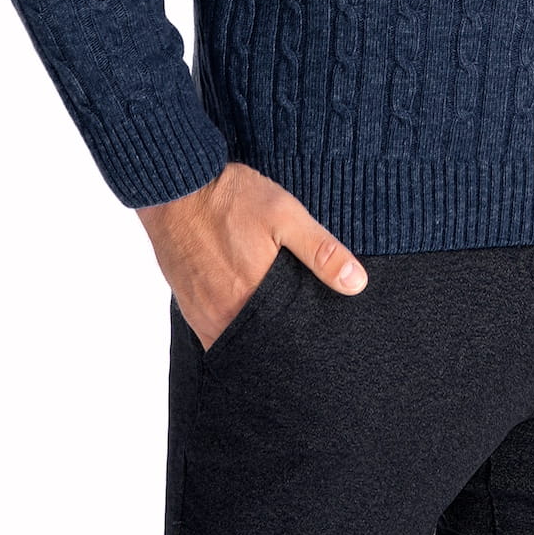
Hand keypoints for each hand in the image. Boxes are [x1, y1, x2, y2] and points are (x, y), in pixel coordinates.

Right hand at [136, 161, 367, 352]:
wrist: (177, 187)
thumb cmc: (232, 198)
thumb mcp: (285, 215)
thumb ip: (321, 251)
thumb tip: (357, 284)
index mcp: (252, 299)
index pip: (285, 341)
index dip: (302, 346)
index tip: (317, 343)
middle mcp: (224, 316)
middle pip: (260, 347)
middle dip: (280, 345)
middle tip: (299, 338)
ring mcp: (202, 315)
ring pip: (236, 342)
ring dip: (256, 338)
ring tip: (275, 326)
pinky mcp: (188, 306)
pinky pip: (214, 334)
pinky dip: (232, 330)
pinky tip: (246, 314)